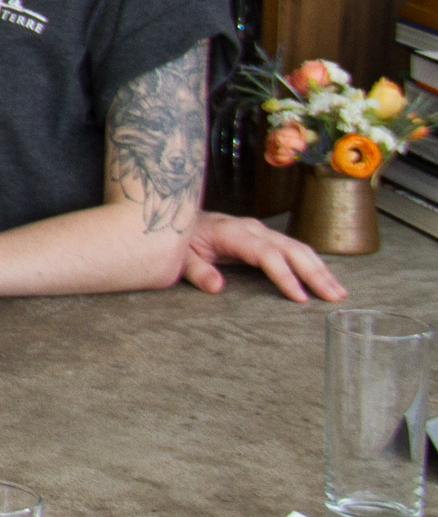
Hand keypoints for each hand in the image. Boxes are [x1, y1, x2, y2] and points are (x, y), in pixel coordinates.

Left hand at [179, 210, 346, 302]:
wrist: (177, 219)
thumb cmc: (181, 240)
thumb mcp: (181, 257)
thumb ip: (197, 271)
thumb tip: (216, 287)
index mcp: (232, 232)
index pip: (265, 254)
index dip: (284, 275)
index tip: (300, 297)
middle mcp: (251, 228)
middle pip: (290, 249)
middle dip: (314, 273)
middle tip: (334, 297)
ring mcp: (261, 230)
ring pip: (298, 248)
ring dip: (320, 270)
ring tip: (339, 293)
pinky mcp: (265, 236)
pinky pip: (294, 248)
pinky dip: (313, 264)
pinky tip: (326, 280)